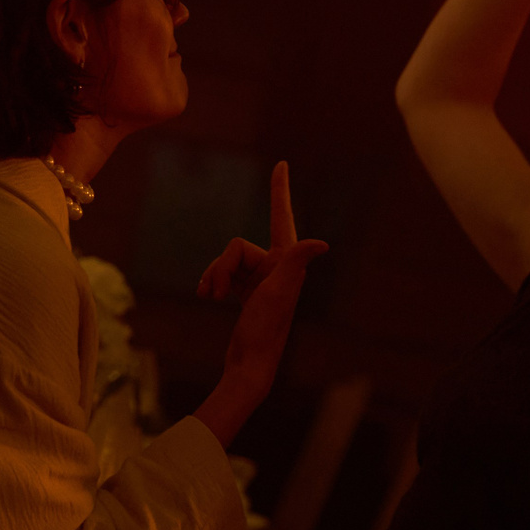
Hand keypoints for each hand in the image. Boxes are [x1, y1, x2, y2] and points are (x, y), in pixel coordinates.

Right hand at [192, 163, 327, 445]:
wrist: (250, 364)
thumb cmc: (266, 330)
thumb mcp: (279, 292)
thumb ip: (296, 262)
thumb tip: (322, 243)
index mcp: (287, 262)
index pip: (282, 217)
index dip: (280, 191)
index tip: (281, 165)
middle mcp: (277, 268)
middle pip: (237, 248)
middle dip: (222, 267)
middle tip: (216, 293)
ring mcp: (261, 280)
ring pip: (227, 261)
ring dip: (214, 276)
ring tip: (210, 297)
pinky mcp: (245, 292)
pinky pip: (223, 275)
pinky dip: (212, 282)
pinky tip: (207, 296)